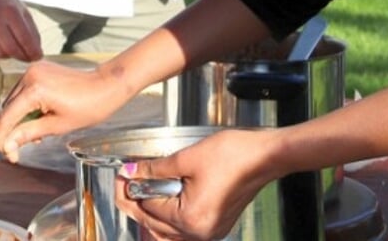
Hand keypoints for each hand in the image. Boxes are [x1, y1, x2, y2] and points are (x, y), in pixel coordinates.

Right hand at [0, 0, 42, 62]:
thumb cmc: (8, 4)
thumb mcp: (24, 12)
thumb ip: (32, 32)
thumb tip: (37, 54)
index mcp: (10, 12)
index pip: (23, 38)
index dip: (32, 51)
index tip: (38, 56)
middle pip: (11, 49)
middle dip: (22, 56)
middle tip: (28, 57)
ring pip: (0, 53)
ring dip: (11, 56)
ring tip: (16, 49)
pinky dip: (0, 53)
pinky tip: (3, 45)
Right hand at [0, 60, 135, 159]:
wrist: (106, 85)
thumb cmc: (88, 107)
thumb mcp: (57, 126)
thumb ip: (28, 134)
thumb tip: (7, 145)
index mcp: (35, 89)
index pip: (7, 117)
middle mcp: (30, 75)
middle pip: (8, 109)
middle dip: (9, 132)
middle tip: (15, 153)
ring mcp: (34, 70)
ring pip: (14, 101)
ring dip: (19, 119)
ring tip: (35, 135)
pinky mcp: (39, 69)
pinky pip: (24, 92)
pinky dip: (26, 107)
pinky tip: (39, 119)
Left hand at [117, 128, 276, 240]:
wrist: (266, 157)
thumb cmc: (234, 155)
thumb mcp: (186, 158)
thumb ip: (155, 169)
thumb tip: (131, 172)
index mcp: (190, 219)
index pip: (147, 209)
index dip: (129, 191)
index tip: (121, 176)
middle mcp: (200, 232)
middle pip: (155, 224)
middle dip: (137, 202)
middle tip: (126, 182)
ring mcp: (210, 232)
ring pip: (168, 231)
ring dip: (153, 212)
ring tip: (142, 189)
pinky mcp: (217, 225)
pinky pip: (184, 229)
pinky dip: (170, 216)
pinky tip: (163, 198)